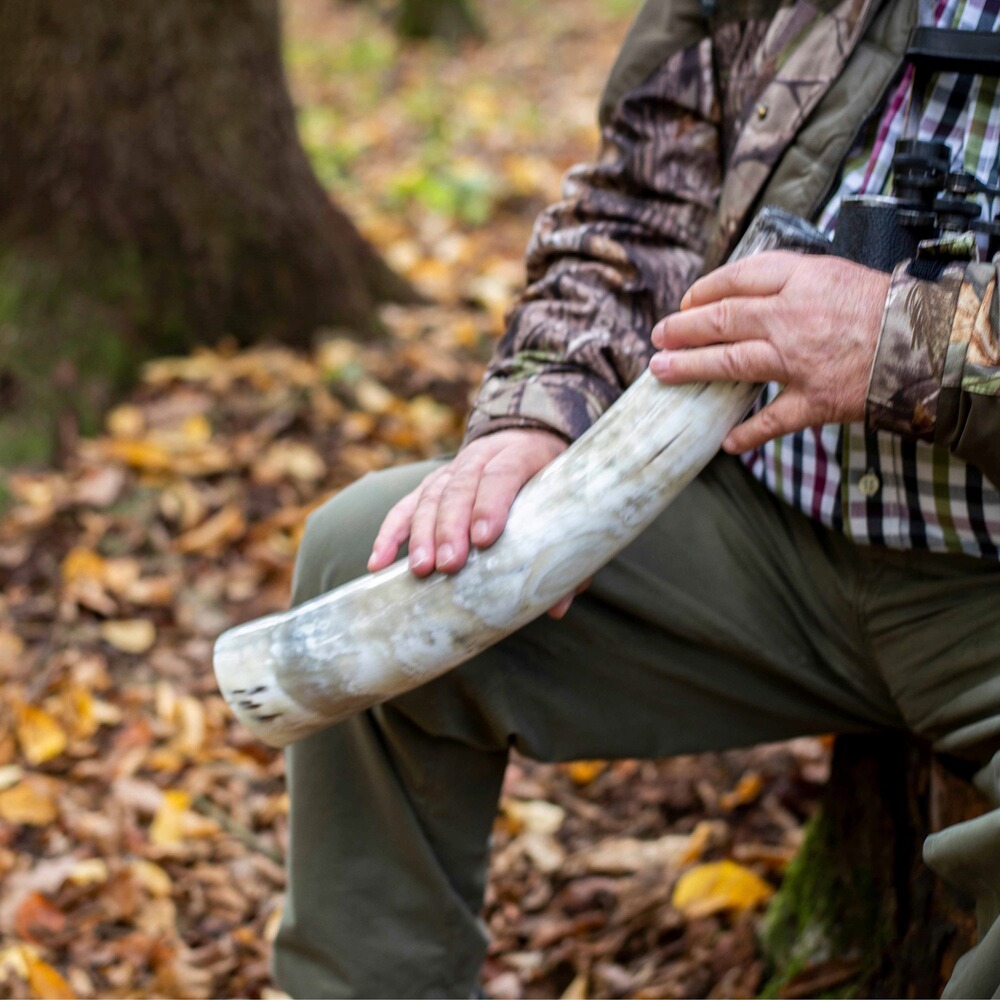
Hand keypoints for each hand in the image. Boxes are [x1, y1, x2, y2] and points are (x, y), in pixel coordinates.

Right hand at [369, 429, 572, 612]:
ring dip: (423, 534)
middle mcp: (481, 457)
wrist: (528, 437)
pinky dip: (389, 534)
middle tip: (449, 565)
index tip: (484, 539)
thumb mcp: (567, 507)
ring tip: (421, 569)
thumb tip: (556, 607)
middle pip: (461, 487)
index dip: (491, 504)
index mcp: (521, 455)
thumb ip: (565, 554)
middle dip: (452, 527)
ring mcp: (452, 470)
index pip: (502, 474)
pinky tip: (378, 563)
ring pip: (431, 496)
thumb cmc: (550, 486)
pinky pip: (404, 508)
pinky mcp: (431, 486)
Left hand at [648, 251, 889, 452]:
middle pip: (721, 320)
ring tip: (662, 371)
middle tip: (659, 335)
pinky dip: (747, 434)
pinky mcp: (814, 400)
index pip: (737, 279)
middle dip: (682, 328)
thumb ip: (794, 281)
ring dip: (690, 368)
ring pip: (730, 363)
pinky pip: (771, 421)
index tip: (687, 301)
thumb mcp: (839, 274)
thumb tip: (750, 291)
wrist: (932, 344)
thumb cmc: (890, 306)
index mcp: (800, 280)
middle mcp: (791, 319)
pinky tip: (726, 442)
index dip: (704, 290)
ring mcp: (798, 362)